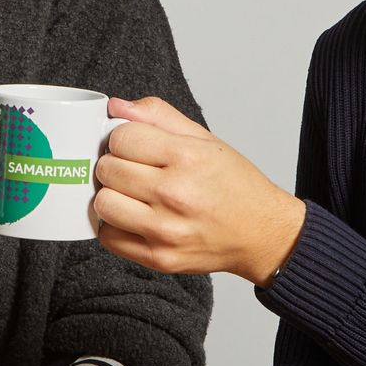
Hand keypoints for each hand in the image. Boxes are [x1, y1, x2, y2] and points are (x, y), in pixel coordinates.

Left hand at [92, 97, 304, 285]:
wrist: (262, 234)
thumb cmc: (235, 186)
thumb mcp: (205, 139)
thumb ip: (158, 116)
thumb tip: (117, 107)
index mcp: (187, 158)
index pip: (121, 138)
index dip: (123, 139)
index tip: (135, 146)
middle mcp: (175, 194)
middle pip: (107, 169)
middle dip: (115, 165)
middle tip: (134, 170)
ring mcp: (165, 230)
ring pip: (102, 204)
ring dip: (111, 196)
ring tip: (132, 194)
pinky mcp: (159, 258)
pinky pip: (108, 237)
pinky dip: (115, 226)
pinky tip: (135, 217)